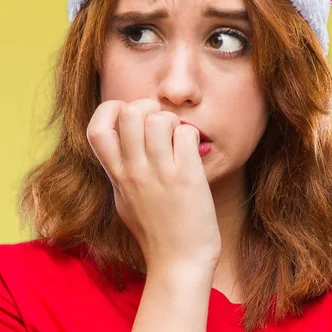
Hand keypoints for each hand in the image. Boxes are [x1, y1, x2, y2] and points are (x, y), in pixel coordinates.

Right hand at [86, 99, 221, 271]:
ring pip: (159, 118)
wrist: (179, 263)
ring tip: (179, 139)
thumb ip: (121, 169)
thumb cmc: (156, 230)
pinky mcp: (186, 176)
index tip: (131, 118)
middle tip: (162, 125)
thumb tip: (127, 140)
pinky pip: (186, 134)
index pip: (96, 128)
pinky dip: (192, 136)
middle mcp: (133, 171)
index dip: (112, 110)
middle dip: (149, 108)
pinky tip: (194, 152)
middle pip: (129, 113)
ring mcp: (159, 173)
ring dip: (173, 121)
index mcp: (116, 176)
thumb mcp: (125, 198)